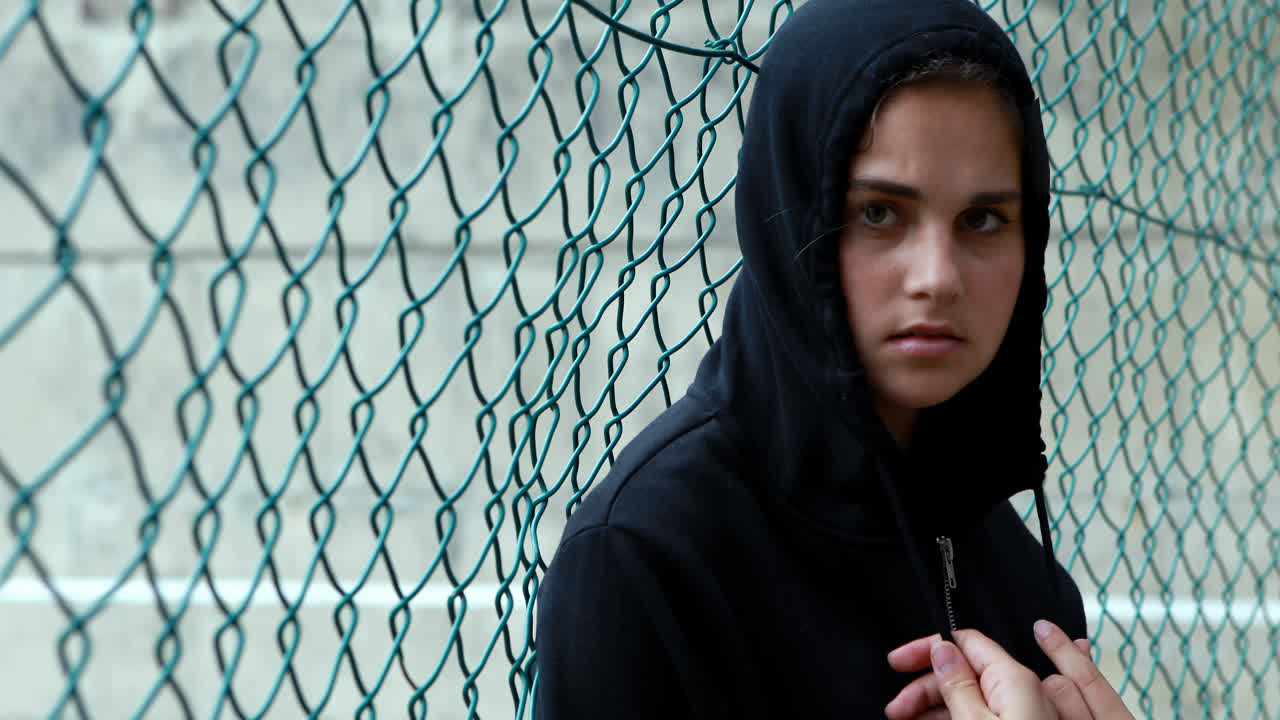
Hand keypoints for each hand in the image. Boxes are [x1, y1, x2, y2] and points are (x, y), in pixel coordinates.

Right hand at [883, 620, 1133, 719]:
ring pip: (972, 697)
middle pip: (965, 672)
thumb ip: (957, 684)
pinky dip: (956, 719)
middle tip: (897, 709)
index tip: (898, 663)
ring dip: (936, 707)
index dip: (927, 649)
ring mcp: (1024, 714)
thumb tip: (943, 649)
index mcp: (1014, 679)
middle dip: (926, 687)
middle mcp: (1024, 691)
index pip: (964, 642)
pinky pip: (985, 716)